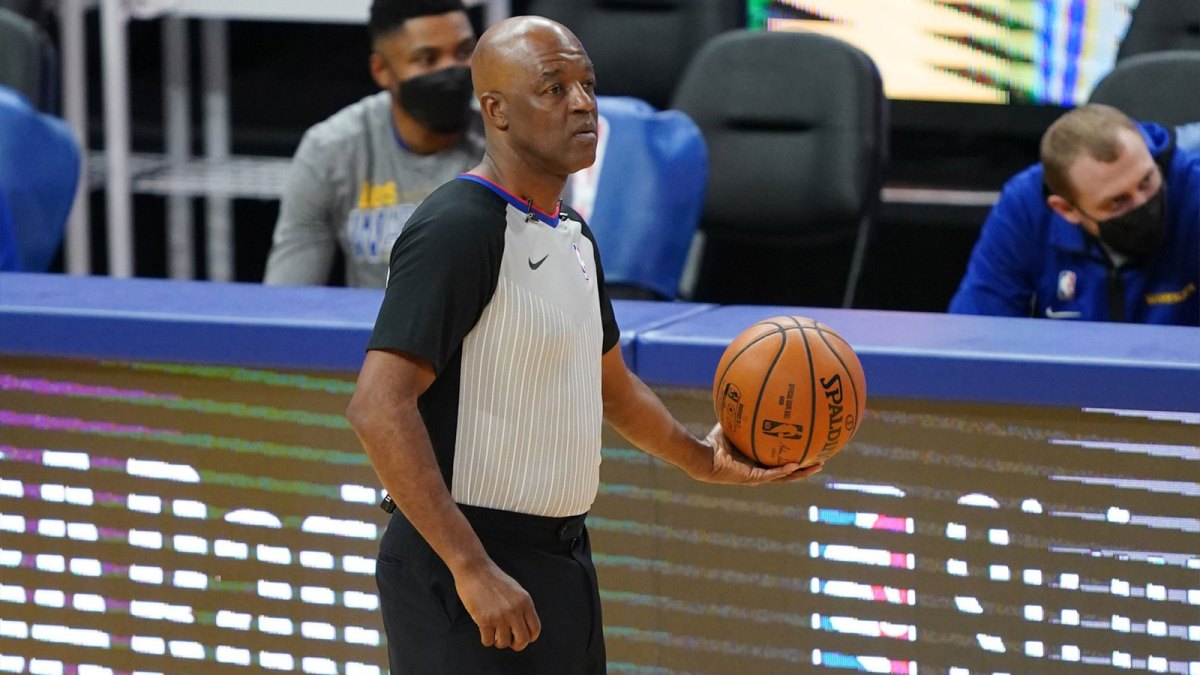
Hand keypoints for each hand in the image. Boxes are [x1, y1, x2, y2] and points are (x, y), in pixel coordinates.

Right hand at [453, 559, 541, 650]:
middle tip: (509, 641)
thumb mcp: (516, 590)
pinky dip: (486, 639)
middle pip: (523, 640)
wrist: (475, 569)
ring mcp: (499, 616)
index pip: (535, 629)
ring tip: (495, 634)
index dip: (529, 638)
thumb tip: (525, 627)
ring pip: (504, 643)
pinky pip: (488, 641)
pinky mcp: (484, 619)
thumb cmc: (494, 579)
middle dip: (516, 645)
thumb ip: (522, 607)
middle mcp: (515, 610)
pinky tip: (484, 631)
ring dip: (499, 642)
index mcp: (525, 602)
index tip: (522, 638)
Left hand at [692, 423, 823, 484]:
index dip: (795, 457)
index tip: (809, 450)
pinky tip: (797, 465)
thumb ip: (743, 413)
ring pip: (785, 476)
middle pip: (788, 471)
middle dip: (805, 467)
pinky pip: (771, 475)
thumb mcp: (733, 424)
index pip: (780, 460)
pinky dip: (784, 470)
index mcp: (757, 461)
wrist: (702, 457)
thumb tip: (750, 392)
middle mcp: (759, 470)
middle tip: (821, 460)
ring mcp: (757, 476)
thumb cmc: (713, 442)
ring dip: (801, 472)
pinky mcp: (751, 478)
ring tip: (817, 465)